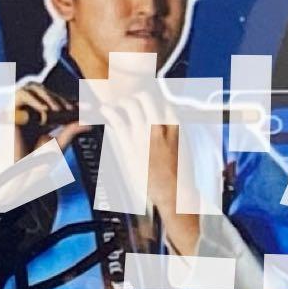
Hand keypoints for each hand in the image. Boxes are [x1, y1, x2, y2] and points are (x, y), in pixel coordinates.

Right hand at [13, 82, 89, 161]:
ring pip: (33, 87)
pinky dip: (34, 99)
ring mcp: (20, 110)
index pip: (57, 102)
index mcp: (41, 118)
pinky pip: (21, 94)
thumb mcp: (59, 145)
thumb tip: (89, 123)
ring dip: (48, 95)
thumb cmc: (36, 163)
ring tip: (58, 109)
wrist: (20, 173)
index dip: (71, 101)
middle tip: (72, 109)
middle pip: (46, 92)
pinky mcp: (10, 112)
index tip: (87, 106)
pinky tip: (45, 110)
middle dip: (61, 98)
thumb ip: (71, 131)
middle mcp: (30, 112)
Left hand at [100, 88, 200, 254]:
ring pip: (130, 104)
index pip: (162, 101)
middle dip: (137, 97)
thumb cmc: (178, 173)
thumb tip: (166, 122)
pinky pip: (116, 120)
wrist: (173, 191)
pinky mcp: (129, 143)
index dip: (153, 100)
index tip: (147, 103)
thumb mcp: (182, 146)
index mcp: (174, 124)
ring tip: (118, 106)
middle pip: (146, 98)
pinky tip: (105, 111)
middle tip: (132, 102)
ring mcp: (143, 133)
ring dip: (122, 102)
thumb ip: (173, 130)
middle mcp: (158, 124)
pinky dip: (108, 112)